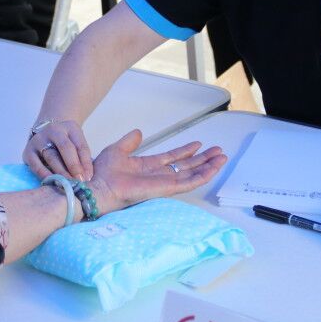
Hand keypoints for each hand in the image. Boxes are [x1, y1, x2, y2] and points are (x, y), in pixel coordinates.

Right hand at [23, 120, 92, 179]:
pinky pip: (37, 166)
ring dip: (61, 173)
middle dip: (74, 166)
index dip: (86, 162)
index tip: (89, 177)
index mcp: (70, 127)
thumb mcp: (76, 144)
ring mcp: (39, 140)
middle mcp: (53, 130)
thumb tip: (87, 177)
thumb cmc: (66, 145)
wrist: (45, 136)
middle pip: (66, 148)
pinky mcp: (28, 152)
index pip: (80, 145)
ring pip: (52, 157)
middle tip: (80, 181)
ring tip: (69, 184)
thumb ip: (82, 158)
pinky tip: (53, 183)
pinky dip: (45, 175)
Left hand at [87, 129, 226, 214]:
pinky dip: (202, 176)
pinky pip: (188, 183)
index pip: (172, 158)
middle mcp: (158, 175)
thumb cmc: (102, 173)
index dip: (186, 151)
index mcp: (147, 167)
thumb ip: (129, 142)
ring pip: (192, 175)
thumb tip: (138, 132)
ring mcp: (163, 183)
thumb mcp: (117, 150)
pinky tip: (213, 170)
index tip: (198, 144)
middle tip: (218, 152)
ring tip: (222, 158)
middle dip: (203, 159)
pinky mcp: (166, 189)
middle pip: (186, 167)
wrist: (98, 186)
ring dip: (208, 167)